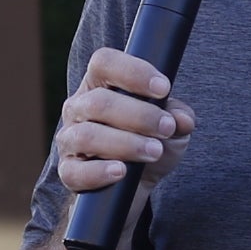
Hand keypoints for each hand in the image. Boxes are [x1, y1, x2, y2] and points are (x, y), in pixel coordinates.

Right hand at [52, 46, 195, 196]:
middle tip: (167, 128)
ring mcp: (69, 140)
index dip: (133, 72)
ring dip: (126, 143)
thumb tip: (182, 119)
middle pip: (99, 102)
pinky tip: (121, 171)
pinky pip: (75, 172)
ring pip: (88, 136)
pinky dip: (99, 172)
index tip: (163, 88)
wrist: (136, 186)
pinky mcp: (68, 172)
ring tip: (154, 152)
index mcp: (99, 85)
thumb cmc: (150, 143)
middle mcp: (78, 108)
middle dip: (139, 115)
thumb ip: (178, 117)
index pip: (104, 63)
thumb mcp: (172, 128)